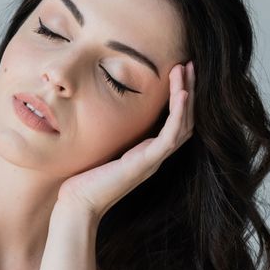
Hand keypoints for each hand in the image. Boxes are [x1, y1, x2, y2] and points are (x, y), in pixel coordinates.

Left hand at [56, 61, 194, 220]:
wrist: (78, 205)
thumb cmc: (84, 179)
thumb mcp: (101, 148)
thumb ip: (111, 134)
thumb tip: (101, 111)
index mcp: (146, 152)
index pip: (173, 121)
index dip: (180, 97)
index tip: (179, 71)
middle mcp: (154, 156)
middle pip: (184, 120)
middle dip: (189, 90)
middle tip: (191, 64)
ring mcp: (153, 161)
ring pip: (182, 125)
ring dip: (186, 95)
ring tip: (186, 70)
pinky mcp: (146, 164)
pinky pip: (170, 136)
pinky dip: (179, 114)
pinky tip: (182, 94)